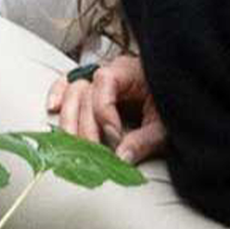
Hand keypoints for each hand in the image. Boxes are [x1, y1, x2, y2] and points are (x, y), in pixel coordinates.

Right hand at [45, 54, 165, 162]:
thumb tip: (121, 158)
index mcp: (128, 71)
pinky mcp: (92, 90)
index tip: (115, 136)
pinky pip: (68, 86)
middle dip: (86, 125)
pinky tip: (52, 109)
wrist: (177, 93)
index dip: (105, 112)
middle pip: (84, 92)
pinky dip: (58, 95)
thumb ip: (144, 140)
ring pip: (72, 91)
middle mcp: (109, 71)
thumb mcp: (164, 125)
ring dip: (69, 118)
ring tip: (71, 143)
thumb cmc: (170, 103)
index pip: (104, 84)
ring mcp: (98, 79)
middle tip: (92, 151)